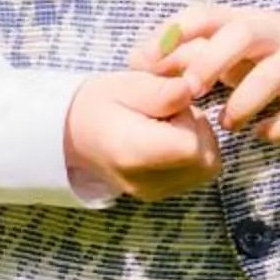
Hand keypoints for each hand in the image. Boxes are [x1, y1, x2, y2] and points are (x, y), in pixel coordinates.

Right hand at [63, 71, 220, 199]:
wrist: (72, 133)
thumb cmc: (99, 103)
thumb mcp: (126, 85)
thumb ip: (161, 91)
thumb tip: (190, 90)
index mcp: (134, 153)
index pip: (191, 146)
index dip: (191, 120)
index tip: (170, 106)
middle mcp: (145, 181)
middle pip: (206, 160)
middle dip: (199, 130)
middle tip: (171, 113)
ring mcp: (153, 192)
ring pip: (206, 168)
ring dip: (198, 142)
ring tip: (168, 125)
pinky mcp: (159, 194)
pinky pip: (196, 175)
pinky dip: (193, 155)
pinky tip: (167, 139)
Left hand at [142, 6, 279, 143]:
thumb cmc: (265, 55)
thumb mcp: (230, 47)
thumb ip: (187, 53)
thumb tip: (136, 60)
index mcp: (244, 19)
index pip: (205, 14)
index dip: (173, 34)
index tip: (145, 63)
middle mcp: (276, 32)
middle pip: (243, 33)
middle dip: (211, 63)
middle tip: (190, 92)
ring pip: (274, 74)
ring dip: (243, 103)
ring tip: (227, 123)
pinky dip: (278, 127)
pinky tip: (262, 135)